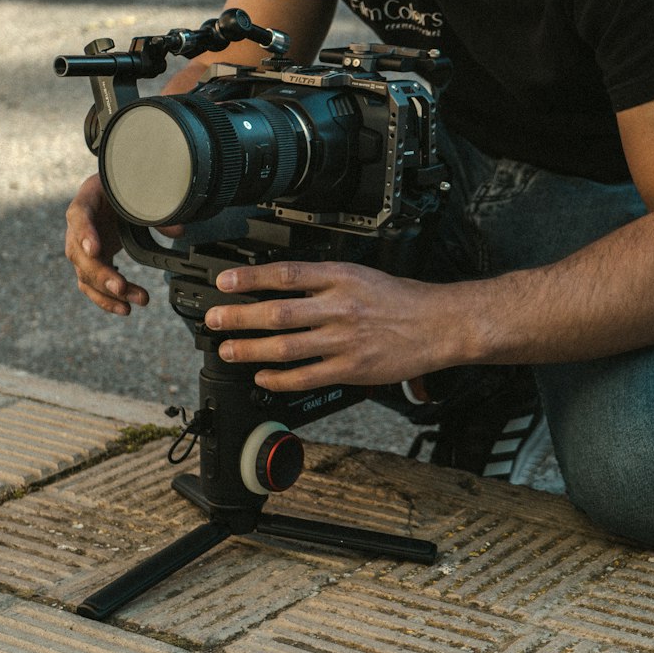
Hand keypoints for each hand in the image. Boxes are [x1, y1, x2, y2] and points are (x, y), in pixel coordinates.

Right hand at [64, 173, 149, 315]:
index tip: (95, 249)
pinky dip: (107, 299)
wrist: (110, 194)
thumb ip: (155, 211)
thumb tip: (178, 231)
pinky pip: (92, 285)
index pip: (79, 217)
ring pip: (86, 275)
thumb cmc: (120, 190)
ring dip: (108, 293)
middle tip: (120, 287)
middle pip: (80, 255)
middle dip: (101, 274)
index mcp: (85, 203)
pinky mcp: (90, 263)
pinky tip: (124, 309)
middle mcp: (77, 229)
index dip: (85, 234)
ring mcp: (81, 248)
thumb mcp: (135, 192)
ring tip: (133, 304)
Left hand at [205, 259, 450, 390]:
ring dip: (251, 350)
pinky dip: (279, 378)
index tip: (224, 282)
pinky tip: (263, 377)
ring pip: (286, 346)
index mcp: (341, 277)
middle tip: (215, 320)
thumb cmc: (401, 298)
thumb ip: (323, 281)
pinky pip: (306, 376)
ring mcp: (344, 340)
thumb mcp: (361, 274)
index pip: (286, 274)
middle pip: (278, 312)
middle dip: (239, 317)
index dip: (250, 278)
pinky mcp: (351, 368)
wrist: (438, 324)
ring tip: (228, 350)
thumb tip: (281, 285)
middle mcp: (340, 307)